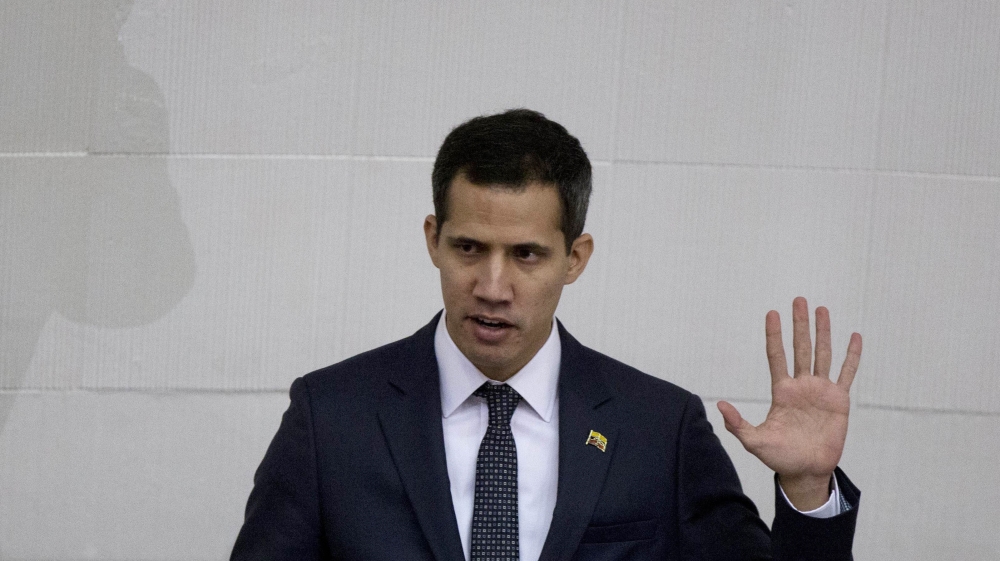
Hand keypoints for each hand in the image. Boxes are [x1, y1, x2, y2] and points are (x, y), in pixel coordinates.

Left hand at [717, 297, 861, 509]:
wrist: (807, 470)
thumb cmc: (780, 457)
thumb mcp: (754, 441)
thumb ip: (738, 424)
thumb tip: (720, 405)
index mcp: (782, 391)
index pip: (776, 356)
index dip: (775, 335)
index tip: (772, 313)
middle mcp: (801, 385)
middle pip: (800, 347)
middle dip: (800, 324)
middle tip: (799, 300)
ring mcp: (821, 391)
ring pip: (823, 354)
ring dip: (823, 332)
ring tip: (822, 309)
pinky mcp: (839, 400)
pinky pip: (847, 373)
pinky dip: (851, 355)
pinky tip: (854, 337)